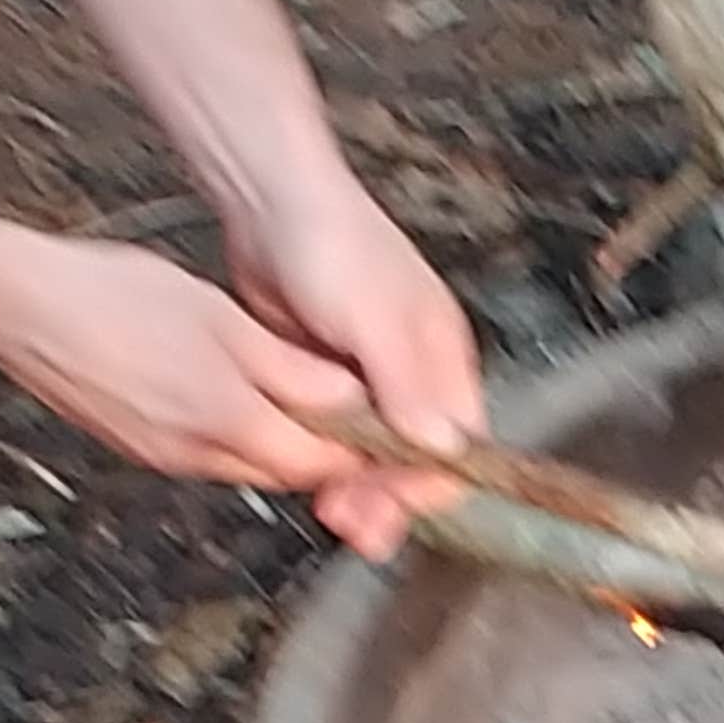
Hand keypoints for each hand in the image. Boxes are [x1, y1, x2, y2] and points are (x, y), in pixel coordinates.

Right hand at [0, 228, 382, 499]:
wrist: (18, 307)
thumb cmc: (112, 298)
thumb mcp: (223, 321)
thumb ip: (291, 370)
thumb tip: (351, 398)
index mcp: (227, 422)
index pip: (321, 461)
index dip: (362, 450)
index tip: (388, 429)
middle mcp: (197, 454)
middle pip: (287, 470)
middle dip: (326, 451)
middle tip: (356, 418)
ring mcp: (163, 455)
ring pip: (246, 461)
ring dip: (279, 440)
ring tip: (299, 399)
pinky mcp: (137, 445)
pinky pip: (205, 451)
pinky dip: (235, 432)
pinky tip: (233, 394)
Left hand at [225, 168, 484, 555]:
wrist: (267, 199)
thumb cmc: (331, 241)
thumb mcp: (373, 317)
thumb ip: (407, 383)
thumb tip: (445, 448)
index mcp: (443, 361)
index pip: (456, 451)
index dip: (423, 488)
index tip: (383, 511)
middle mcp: (415, 377)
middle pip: (416, 463)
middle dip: (386, 499)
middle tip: (347, 523)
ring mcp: (371, 380)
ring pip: (374, 456)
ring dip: (354, 487)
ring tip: (323, 509)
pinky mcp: (329, 378)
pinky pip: (336, 437)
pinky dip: (324, 461)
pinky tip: (300, 472)